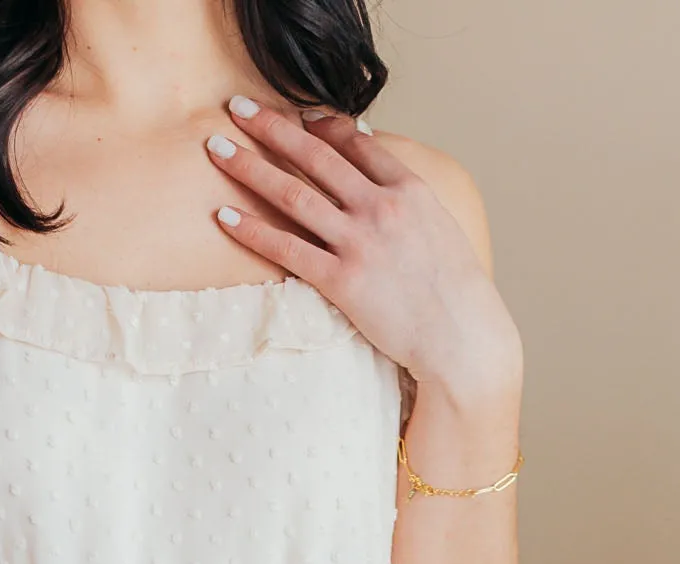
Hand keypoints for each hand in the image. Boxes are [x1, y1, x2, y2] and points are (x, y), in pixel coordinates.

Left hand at [207, 98, 521, 402]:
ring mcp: (359, 243)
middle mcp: (380, 207)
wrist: (463, 338)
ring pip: (293, 194)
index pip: (356, 143)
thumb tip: (381, 185)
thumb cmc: (456, 293)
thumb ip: (409, 202)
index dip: (321, 125)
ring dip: (250, 167)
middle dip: (272, 127)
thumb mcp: (442, 229)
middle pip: (315, 155)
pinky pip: (287, 248)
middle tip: (238, 108)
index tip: (295, 114)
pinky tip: (226, 216)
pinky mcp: (342, 281)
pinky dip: (253, 230)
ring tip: (217, 149)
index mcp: (409, 190)